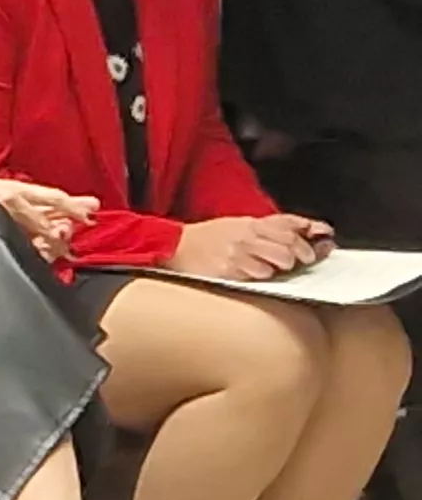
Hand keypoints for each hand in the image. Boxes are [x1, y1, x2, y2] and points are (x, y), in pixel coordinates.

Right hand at [169, 214, 330, 280]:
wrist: (174, 247)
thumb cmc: (208, 239)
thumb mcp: (239, 226)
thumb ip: (270, 228)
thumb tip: (308, 230)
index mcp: (250, 223)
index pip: (290, 222)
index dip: (311, 229)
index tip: (325, 236)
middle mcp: (247, 235)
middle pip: (291, 242)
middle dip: (303, 253)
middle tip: (301, 260)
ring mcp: (240, 252)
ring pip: (281, 259)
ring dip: (283, 267)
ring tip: (273, 267)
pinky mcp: (231, 269)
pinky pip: (261, 274)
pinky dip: (263, 276)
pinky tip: (253, 273)